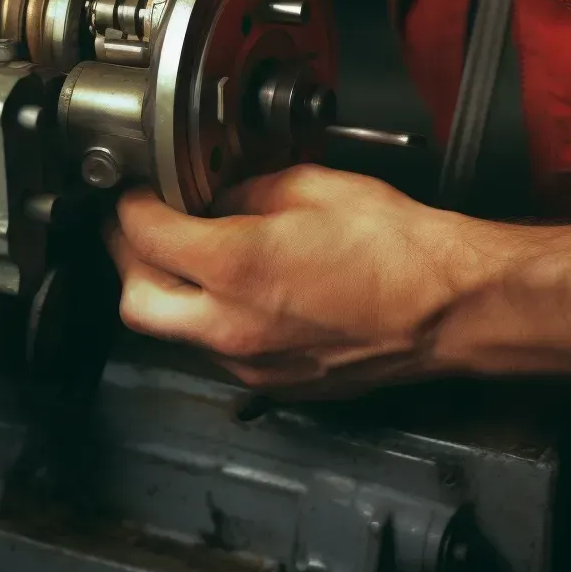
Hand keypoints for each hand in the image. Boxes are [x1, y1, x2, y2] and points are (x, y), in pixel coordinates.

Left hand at [106, 165, 488, 396]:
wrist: (445, 305)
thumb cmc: (395, 248)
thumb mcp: (309, 187)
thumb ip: (244, 193)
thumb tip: (216, 201)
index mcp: (236, 266)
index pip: (145, 234)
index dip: (130, 206)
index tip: (135, 195)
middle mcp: (233, 326)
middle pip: (136, 301)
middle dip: (125, 258)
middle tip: (135, 228)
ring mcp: (251, 364)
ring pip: (172, 333)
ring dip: (165, 292)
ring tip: (185, 256)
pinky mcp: (273, 384)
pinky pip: (214, 352)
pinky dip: (206, 320)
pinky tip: (230, 291)